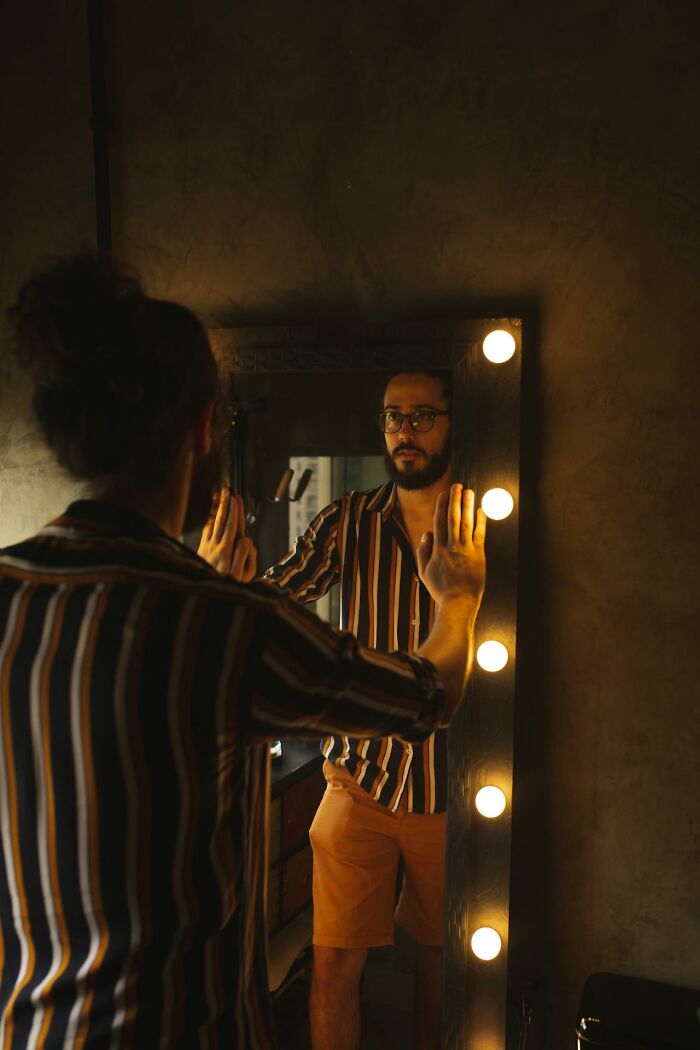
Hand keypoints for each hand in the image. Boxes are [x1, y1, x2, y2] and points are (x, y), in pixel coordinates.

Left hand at [197, 489, 257, 582]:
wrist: (203, 593)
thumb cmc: (228, 587)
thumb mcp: (241, 575)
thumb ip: (244, 556)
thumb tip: (247, 539)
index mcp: (226, 551)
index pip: (231, 527)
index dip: (234, 512)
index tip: (236, 499)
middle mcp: (214, 546)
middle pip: (221, 521)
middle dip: (225, 505)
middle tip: (227, 491)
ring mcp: (206, 548)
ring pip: (212, 524)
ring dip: (217, 509)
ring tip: (219, 497)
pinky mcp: (201, 551)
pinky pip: (206, 531)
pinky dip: (209, 521)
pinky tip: (212, 515)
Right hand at [416, 484, 485, 609]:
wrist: (458, 602)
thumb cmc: (440, 589)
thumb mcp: (424, 572)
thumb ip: (423, 552)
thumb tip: (426, 533)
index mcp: (438, 549)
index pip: (439, 522)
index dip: (441, 506)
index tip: (443, 495)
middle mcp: (451, 546)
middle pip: (453, 518)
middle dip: (455, 500)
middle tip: (457, 486)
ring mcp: (466, 550)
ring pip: (466, 523)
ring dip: (467, 506)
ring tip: (469, 492)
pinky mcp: (478, 555)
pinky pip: (479, 534)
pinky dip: (480, 521)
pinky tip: (480, 510)